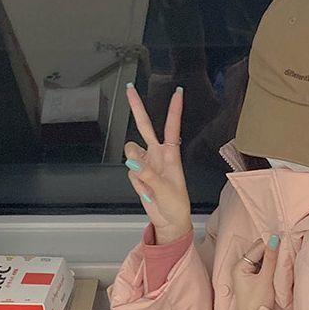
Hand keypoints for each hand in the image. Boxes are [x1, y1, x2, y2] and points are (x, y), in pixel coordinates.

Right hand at [124, 83, 192, 243]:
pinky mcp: (137, 173)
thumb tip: (133, 161)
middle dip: (136, 107)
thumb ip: (148, 175)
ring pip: (130, 151)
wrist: (169, 221)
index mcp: (171, 155)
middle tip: (129, 89)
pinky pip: (129, 171)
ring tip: (148, 183)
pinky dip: (136, 182)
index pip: (172, 128)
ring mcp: (146, 163)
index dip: (174, 110)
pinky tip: (146, 190)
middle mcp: (158, 154)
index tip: (178, 93)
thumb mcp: (166, 190)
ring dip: (135, 165)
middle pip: (145, 126)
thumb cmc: (176, 205)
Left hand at [233, 235, 280, 309]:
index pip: (258, 247)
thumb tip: (275, 238)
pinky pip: (264, 268)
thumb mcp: (265, 279)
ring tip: (285, 259)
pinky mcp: (254, 281)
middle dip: (272, 251)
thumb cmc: (257, 303)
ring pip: (263, 260)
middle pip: (259, 252)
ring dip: (273, 259)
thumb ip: (271, 259)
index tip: (286, 242)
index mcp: (239, 266)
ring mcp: (247, 275)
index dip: (271, 244)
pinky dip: (272, 266)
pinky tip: (280, 267)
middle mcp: (241, 268)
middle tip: (287, 250)